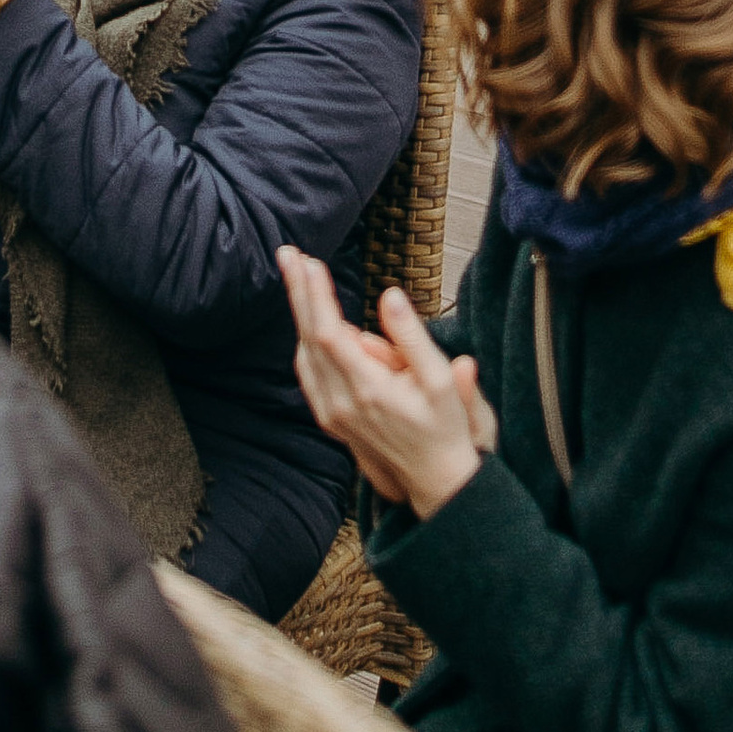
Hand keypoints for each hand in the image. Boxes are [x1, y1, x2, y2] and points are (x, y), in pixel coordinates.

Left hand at [277, 252, 487, 515]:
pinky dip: (304, 341)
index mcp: (367, 389)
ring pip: (304, 354)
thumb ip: (412, 337)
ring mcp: (331, 413)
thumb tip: (390, 296)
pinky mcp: (330, 418)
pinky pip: (309, 373)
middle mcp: (340, 402)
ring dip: (299, 313)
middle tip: (289, 253)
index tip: (311, 261)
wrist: (434, 478)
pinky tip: (307, 320)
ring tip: (298, 275)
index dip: (316, 295)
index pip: (329, 332)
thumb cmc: (443, 426)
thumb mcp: (439, 380)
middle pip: (308, 337)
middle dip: (298, 292)